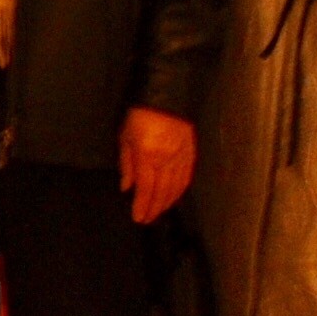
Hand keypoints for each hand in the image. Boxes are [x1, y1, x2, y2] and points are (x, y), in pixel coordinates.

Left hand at [120, 109, 196, 225]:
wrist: (165, 95)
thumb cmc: (139, 115)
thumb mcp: (125, 137)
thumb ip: (127, 164)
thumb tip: (127, 187)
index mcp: (147, 154)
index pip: (145, 187)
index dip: (142, 205)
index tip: (138, 218)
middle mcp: (165, 158)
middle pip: (161, 191)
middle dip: (154, 208)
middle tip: (148, 220)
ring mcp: (180, 156)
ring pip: (175, 187)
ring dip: (167, 203)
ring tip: (159, 212)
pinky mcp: (190, 152)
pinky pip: (186, 177)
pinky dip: (180, 190)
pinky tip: (174, 197)